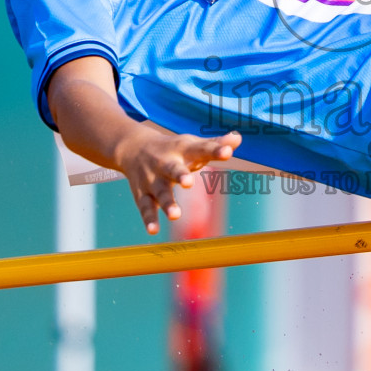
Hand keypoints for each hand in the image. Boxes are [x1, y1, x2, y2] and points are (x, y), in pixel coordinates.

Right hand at [115, 130, 240, 233]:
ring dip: (167, 203)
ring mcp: (152, 180)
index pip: (201, 149)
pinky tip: (153, 231)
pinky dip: (148, 219)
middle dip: (180, 175)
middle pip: (173, 169)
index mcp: (182, 150)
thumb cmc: (172, 148)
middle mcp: (166, 164)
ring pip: (159, 192)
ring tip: (175, 215)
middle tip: (189, 182)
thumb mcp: (191, 144)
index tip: (227, 152)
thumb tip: (238, 138)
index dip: (215, 150)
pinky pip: (145, 207)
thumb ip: (214, 144)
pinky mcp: (142, 194)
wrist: (132, 147)